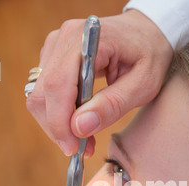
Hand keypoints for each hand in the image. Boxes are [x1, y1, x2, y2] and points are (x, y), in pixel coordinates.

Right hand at [26, 10, 172, 156]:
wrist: (147, 33)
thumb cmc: (149, 56)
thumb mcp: (142, 85)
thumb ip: (112, 105)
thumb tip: (79, 127)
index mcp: (86, 40)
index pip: (58, 85)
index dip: (59, 121)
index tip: (72, 148)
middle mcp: (64, 39)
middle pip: (42, 94)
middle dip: (58, 128)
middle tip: (81, 149)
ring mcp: (56, 47)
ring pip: (39, 96)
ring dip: (57, 124)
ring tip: (83, 140)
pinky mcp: (54, 58)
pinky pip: (46, 93)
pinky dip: (59, 114)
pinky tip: (79, 123)